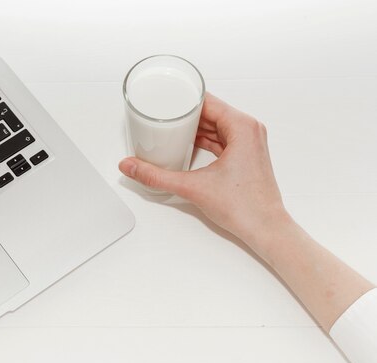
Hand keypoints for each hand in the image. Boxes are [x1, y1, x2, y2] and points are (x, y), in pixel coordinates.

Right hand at [119, 93, 289, 245]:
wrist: (265, 228)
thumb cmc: (245, 207)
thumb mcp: (192, 187)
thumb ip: (156, 176)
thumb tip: (131, 166)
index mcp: (242, 127)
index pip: (206, 101)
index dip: (183, 99)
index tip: (165, 100)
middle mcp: (249, 130)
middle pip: (210, 111)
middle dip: (185, 113)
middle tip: (161, 115)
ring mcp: (249, 143)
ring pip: (215, 125)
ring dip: (194, 127)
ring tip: (170, 128)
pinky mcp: (246, 155)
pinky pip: (221, 138)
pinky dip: (204, 139)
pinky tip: (187, 144)